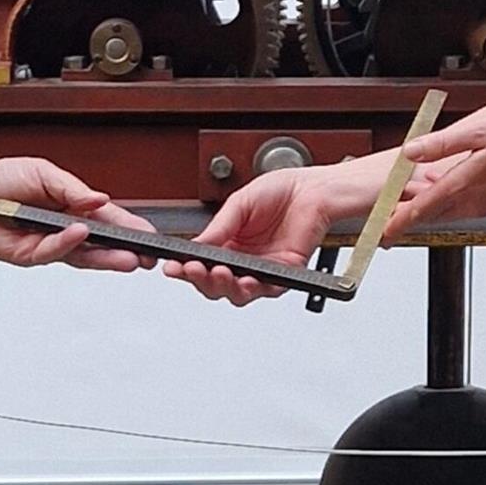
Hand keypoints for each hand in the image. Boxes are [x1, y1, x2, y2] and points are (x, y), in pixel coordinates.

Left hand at [0, 158, 155, 270]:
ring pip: (82, 256)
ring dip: (106, 257)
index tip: (152, 235)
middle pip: (102, 245)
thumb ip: (73, 189)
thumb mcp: (45, 173)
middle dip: (126, 252)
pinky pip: (52, 251)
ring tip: (129, 257)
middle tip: (149, 257)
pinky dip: (67, 242)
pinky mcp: (29, 255)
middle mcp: (66, 231)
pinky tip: (82, 234)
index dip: (131, 228)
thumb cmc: (5, 181)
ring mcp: (49, 245)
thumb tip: (100, 199)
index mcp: (75, 208)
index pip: (109, 221)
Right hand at [164, 157, 385, 304]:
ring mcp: (262, 269)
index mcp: (227, 242)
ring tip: (220, 274)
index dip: (185, 269)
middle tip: (196, 270)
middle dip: (202, 281)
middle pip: (214, 284)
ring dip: (225, 287)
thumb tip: (197, 245)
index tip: (172, 268)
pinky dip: (254, 289)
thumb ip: (219, 227)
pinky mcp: (283, 275)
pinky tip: (246, 280)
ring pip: (236, 293)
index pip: (201, 263)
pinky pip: (266, 290)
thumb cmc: (281, 191)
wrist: (312, 191)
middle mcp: (242, 260)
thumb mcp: (240, 203)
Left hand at [386, 100, 485, 234]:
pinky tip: (438, 196)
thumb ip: (442, 143)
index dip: (399, 220)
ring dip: (424, 213)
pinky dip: (444, 206)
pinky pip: (460, 208)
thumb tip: (411, 150)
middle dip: (406, 221)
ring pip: (444, 213)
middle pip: (430, 215)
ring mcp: (482, 205)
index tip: (381, 231)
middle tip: (383, 226)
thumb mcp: (481, 131)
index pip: (422, 207)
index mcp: (464, 184)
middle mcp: (471, 201)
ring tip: (402, 212)